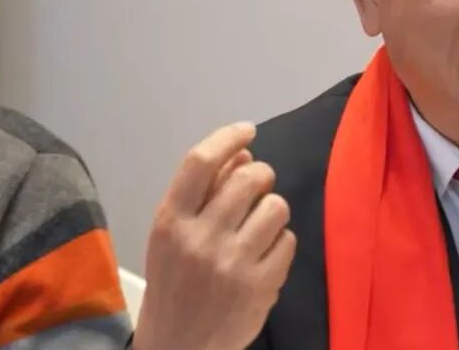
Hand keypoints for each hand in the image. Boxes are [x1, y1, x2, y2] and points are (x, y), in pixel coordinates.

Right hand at [133, 122, 295, 349]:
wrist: (179, 346)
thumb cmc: (175, 282)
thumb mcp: (173, 235)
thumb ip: (204, 193)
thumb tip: (243, 154)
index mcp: (170, 221)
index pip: (200, 162)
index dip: (228, 138)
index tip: (247, 131)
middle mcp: (200, 238)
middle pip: (249, 177)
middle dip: (261, 175)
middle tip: (257, 188)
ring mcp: (232, 263)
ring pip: (276, 206)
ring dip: (273, 210)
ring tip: (259, 228)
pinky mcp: (260, 285)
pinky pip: (289, 240)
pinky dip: (281, 243)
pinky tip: (264, 257)